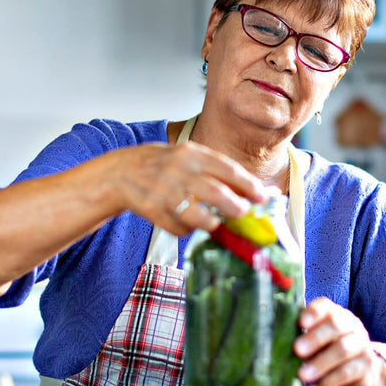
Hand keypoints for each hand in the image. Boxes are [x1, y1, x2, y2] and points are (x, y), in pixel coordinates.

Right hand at [111, 141, 270, 235]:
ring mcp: (164, 192)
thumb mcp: (189, 158)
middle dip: (235, 207)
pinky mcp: (153, 211)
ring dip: (211, 223)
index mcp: (191, 154)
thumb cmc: (164, 166)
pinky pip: (178, 228)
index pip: (226, 168)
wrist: (122, 172)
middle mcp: (178, 171)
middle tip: (244, 214)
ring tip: (215, 223)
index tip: (263, 196)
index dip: (248, 184)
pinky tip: (186, 224)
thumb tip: (257, 190)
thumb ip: (218, 172)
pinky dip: (187, 230)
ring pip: (197, 215)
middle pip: (215, 193)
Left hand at [293, 297, 385, 385]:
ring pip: (343, 350)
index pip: (325, 306)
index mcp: (335, 313)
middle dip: (315, 338)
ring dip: (320, 363)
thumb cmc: (331, 350)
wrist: (364, 369)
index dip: (313, 312)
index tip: (300, 322)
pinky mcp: (366, 365)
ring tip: (302, 375)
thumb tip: (279, 348)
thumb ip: (302, 339)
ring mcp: (361, 344)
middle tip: (297, 350)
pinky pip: (347, 372)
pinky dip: (328, 382)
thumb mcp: (318, 341)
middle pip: (335, 325)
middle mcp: (351, 325)